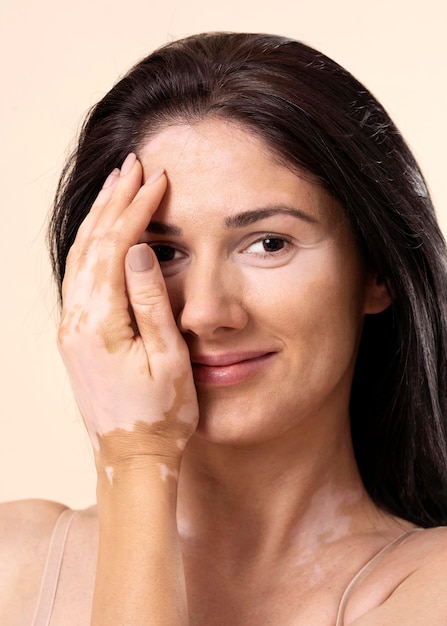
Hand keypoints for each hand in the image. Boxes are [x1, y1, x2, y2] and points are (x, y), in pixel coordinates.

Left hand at [57, 153, 198, 475]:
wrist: (132, 457)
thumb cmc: (160, 414)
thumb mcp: (168, 359)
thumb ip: (151, 302)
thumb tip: (140, 250)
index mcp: (99, 323)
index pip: (116, 247)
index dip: (137, 210)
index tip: (157, 179)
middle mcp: (76, 321)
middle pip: (91, 244)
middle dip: (114, 202)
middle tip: (134, 165)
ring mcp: (71, 328)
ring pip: (79, 257)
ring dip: (100, 219)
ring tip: (119, 187)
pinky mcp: (75, 336)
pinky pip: (78, 276)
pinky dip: (92, 246)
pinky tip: (105, 233)